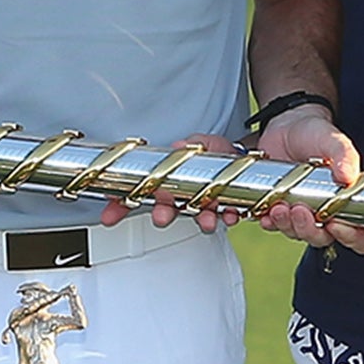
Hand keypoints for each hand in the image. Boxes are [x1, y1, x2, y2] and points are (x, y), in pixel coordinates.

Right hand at [98, 134, 240, 232]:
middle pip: (166, 209)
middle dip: (162, 214)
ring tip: (207, 220)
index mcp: (172, 181)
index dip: (123, 205)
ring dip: (202, 220)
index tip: (110, 214)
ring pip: (197, 217)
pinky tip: (231, 214)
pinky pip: (226, 217)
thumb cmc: (223, 154)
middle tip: (160, 216)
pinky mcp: (228, 210)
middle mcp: (186, 196)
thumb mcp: (206, 142)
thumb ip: (194, 143)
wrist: (254, 159)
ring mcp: (206, 205)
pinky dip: (229, 216)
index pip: (142, 193)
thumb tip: (179, 145)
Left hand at [254, 106, 363, 252]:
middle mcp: (326, 213)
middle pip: (323, 238)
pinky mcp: (279, 209)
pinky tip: (265, 213)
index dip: (351, 236)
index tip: (336, 223)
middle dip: (310, 230)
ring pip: (297, 233)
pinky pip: (274, 225)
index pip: (359, 235)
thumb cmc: (317, 135)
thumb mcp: (334, 140)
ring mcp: (302, 213)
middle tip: (301, 211)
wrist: (287, 126)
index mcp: (348, 202)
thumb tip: (349, 176)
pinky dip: (269, 222)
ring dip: (288, 225)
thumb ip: (345, 156)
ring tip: (280, 207)